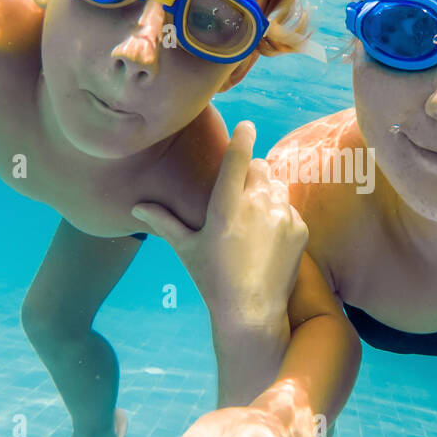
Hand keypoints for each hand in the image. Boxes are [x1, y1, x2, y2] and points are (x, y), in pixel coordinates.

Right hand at [131, 120, 306, 326]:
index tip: (247, 125)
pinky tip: (268, 240)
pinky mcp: (299, 229)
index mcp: (226, 207)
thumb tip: (136, 207)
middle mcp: (256, 206)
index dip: (242, 138)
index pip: (237, 159)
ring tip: (254, 221)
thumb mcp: (186, 249)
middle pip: (260, 168)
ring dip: (267, 193)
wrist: (251, 311)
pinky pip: (290, 209)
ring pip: (277, 186)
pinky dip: (281, 216)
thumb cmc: (213, 280)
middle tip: (241, 196)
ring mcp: (282, 216)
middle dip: (251, 174)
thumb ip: (164, 222)